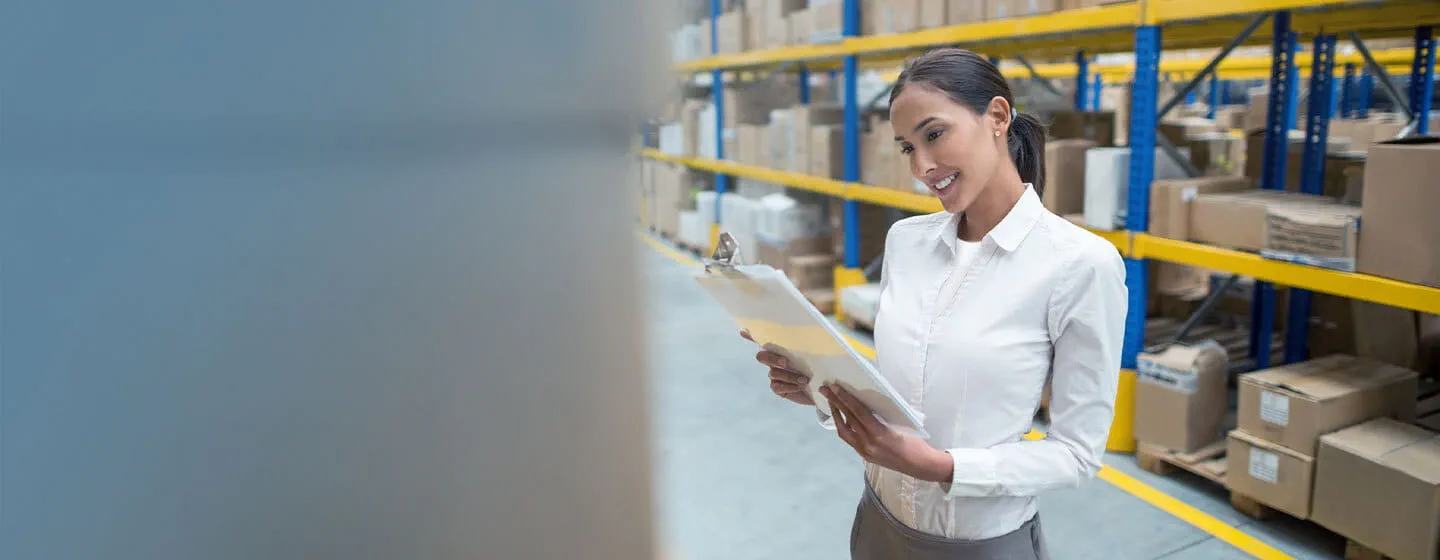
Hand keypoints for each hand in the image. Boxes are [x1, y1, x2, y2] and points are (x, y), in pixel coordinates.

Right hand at [740, 329, 813, 405]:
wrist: (823, 388)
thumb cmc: (818, 366)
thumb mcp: (816, 354)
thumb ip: (810, 343)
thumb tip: (815, 325)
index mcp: (782, 348)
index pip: (763, 340)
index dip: (751, 336)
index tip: (743, 331)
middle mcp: (774, 360)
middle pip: (762, 356)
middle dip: (772, 358)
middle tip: (786, 363)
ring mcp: (774, 374)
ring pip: (773, 373)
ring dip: (789, 376)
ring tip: (804, 380)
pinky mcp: (778, 388)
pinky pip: (777, 386)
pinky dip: (789, 386)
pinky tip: (800, 386)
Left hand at [822, 384, 952, 482]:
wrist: (920, 465)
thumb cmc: (915, 441)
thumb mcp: (900, 424)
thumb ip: (882, 415)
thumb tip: (866, 400)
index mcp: (879, 434)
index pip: (858, 412)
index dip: (845, 398)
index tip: (835, 387)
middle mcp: (868, 444)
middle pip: (848, 419)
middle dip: (835, 402)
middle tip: (825, 389)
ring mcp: (864, 451)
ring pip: (843, 431)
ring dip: (836, 415)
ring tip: (830, 401)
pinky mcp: (864, 455)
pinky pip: (849, 438)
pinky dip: (843, 426)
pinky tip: (841, 417)